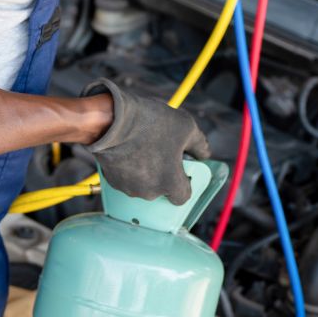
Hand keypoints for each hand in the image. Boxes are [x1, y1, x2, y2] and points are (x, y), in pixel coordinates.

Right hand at [84, 78, 210, 203]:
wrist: (113, 120)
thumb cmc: (150, 123)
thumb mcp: (186, 126)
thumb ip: (199, 144)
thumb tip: (205, 153)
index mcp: (170, 183)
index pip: (183, 197)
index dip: (184, 183)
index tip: (183, 169)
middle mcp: (149, 192)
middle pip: (162, 189)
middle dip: (164, 174)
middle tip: (163, 153)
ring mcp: (129, 188)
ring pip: (143, 185)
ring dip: (146, 172)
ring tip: (145, 147)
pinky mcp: (112, 181)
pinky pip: (127, 179)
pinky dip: (130, 169)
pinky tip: (130, 150)